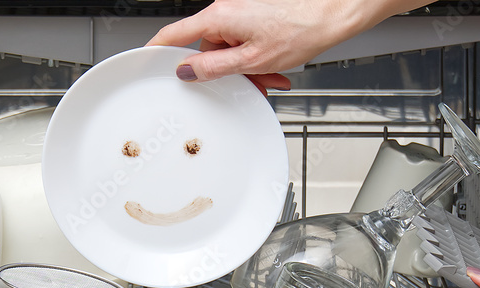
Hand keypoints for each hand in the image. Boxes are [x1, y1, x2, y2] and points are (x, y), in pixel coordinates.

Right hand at [147, 0, 430, 83]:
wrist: (338, 10)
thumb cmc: (303, 27)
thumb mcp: (252, 60)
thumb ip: (213, 67)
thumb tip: (187, 72)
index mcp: (218, 18)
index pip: (172, 36)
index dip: (154, 53)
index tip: (142, 64)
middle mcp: (227, 10)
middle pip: (207, 49)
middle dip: (223, 72)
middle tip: (243, 85)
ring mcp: (242, 12)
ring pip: (230, 49)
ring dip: (245, 69)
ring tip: (269, 76)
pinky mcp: (257, 16)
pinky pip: (245, 43)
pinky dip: (256, 59)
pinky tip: (274, 68)